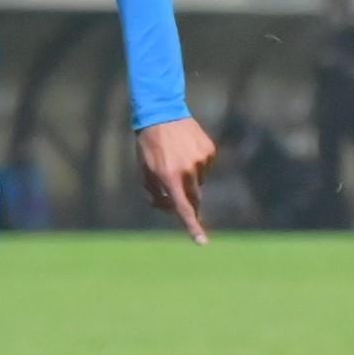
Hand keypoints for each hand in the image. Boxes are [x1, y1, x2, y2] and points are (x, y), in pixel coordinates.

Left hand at [137, 116, 215, 243]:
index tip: (202, 241)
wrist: (162, 113)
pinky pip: (205, 166)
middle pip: (194, 198)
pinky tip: (186, 150)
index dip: (192, 227)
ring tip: (176, 158)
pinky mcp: (209, 150)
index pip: (183, 208)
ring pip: (199, 181)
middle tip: (177, 189)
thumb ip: (153, 192)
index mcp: (169, 177)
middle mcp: (188, 170)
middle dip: (187, 199)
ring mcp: (201, 160)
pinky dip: (196, 164)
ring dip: (189, 177)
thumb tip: (167, 206)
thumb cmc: (148, 145)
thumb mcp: (144, 170)